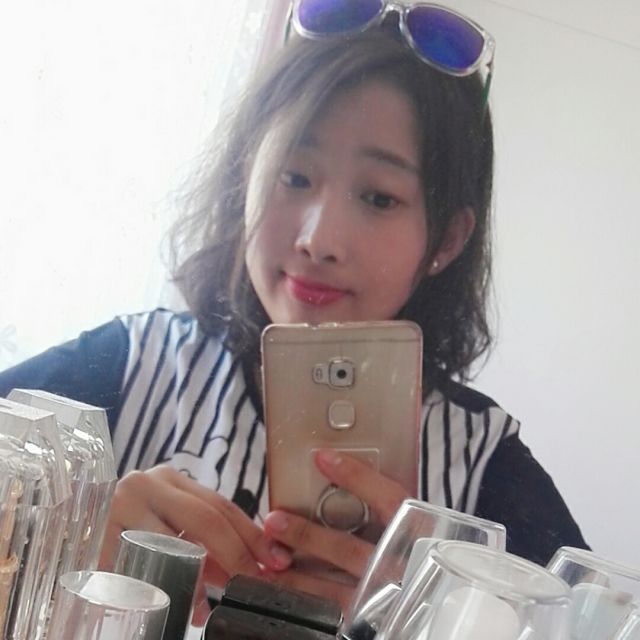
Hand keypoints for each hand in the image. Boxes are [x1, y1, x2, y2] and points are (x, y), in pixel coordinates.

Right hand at [100, 465, 292, 623]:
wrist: (66, 522)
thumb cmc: (130, 527)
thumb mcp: (169, 524)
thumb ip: (205, 540)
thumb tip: (252, 567)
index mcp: (170, 479)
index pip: (221, 504)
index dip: (253, 533)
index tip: (275, 559)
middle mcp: (146, 485)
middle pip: (205, 518)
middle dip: (237, 554)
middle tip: (254, 582)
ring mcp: (119, 508)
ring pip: (173, 545)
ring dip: (200, 580)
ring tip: (213, 605)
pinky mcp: (97, 537)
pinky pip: (141, 568)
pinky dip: (165, 589)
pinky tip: (178, 607)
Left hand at [262, 448, 408, 608]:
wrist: (439, 597)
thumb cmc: (421, 551)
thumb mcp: (416, 523)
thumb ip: (387, 505)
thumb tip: (342, 475)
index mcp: (420, 536)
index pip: (389, 500)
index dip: (356, 477)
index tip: (323, 458)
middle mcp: (403, 569)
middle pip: (348, 550)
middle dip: (306, 535)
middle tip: (275, 519)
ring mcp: (386, 599)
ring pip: (334, 589)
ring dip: (295, 573)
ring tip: (269, 556)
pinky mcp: (371, 620)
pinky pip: (331, 612)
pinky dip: (304, 598)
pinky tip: (283, 586)